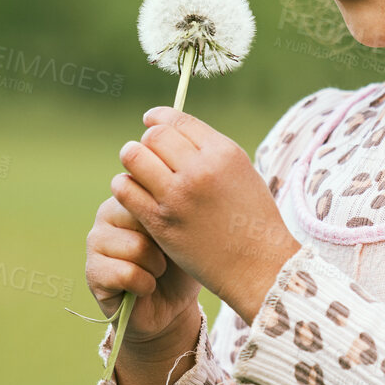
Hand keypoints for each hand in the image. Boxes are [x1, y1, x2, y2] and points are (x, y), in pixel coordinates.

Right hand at [85, 194, 200, 346]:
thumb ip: (172, 209)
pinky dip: (145, 285)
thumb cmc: (182, 262)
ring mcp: (96, 242)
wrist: (174, 305)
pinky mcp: (93, 272)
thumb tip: (162, 200)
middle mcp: (107, 213)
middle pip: (144, 218)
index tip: (178, 234)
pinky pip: (127, 274)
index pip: (151, 193)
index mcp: (131, 195)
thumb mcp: (186, 230)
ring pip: (137, 248)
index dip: (172, 219)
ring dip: (156, 267)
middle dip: (164, 243)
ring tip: (156, 272)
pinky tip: (144, 287)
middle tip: (166, 256)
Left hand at [111, 106, 301, 322]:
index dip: (158, 118)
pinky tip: (133, 193)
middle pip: (153, 136)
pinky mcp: (161, 222)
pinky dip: (125, 186)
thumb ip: (209, 151)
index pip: (177, 120)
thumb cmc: (253, 219)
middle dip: (146, 142)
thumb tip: (173, 132)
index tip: (150, 122)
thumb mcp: (242, 172)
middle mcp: (200, 169)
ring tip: (137, 171)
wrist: (259, 266)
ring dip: (132, 161)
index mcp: (223, 152)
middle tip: (146, 154)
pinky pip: (126, 189)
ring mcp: (178, 196)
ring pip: (134, 157)